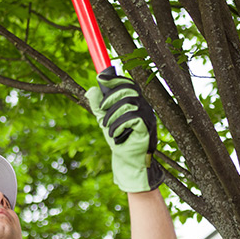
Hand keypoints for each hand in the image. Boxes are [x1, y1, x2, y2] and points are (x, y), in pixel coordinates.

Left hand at [85, 72, 162, 191]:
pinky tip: (115, 134)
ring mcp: (148, 116)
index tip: (100, 78)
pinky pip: (132, 117)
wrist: (127, 160)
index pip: (128, 84)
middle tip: (101, 109)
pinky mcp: (147, 127)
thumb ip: (98, 106)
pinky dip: (118, 125)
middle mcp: (144, 106)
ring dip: (112, 115)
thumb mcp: (104, 120)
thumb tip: (91, 89)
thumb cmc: (118, 139)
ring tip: (107, 127)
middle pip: (128, 89)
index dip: (115, 79)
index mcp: (135, 103)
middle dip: (111, 97)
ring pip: (128, 103)